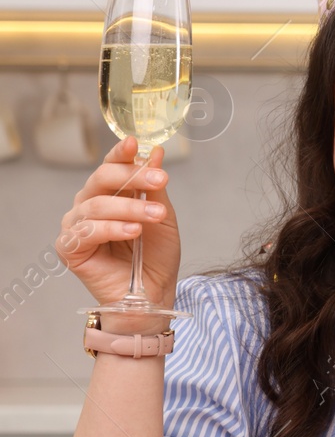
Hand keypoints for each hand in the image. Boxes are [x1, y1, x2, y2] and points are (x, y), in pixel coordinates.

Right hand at [57, 138, 179, 311]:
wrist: (152, 293)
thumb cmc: (156, 257)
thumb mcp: (163, 218)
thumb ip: (155, 189)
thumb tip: (154, 153)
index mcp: (110, 194)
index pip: (111, 166)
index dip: (121, 154)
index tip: (135, 143)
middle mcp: (88, 205)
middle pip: (101, 180)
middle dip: (132, 177)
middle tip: (159, 179)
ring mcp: (76, 226)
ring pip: (96, 205)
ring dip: (130, 208)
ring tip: (155, 217)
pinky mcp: (69, 248)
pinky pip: (87, 232)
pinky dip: (111, 228)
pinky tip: (133, 231)